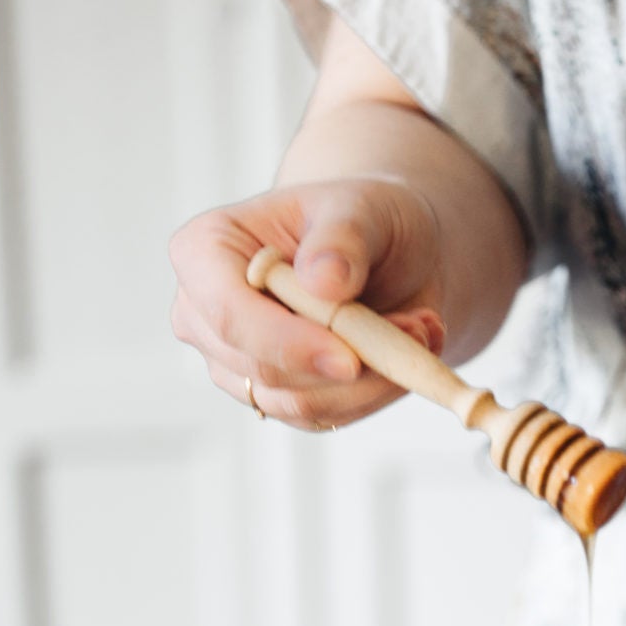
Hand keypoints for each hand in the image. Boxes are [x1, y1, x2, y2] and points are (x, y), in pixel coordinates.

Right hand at [169, 178, 446, 430]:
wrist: (384, 256)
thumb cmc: (362, 221)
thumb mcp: (363, 208)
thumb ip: (343, 239)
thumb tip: (323, 281)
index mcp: (205, 250)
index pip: (227, 314)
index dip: (285, 343)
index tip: (350, 359)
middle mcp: (205, 315)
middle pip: (262, 371)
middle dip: (348, 364)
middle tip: (420, 330)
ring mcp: (235, 365)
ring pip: (299, 405)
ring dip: (373, 380)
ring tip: (421, 330)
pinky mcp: (274, 399)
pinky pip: (325, 418)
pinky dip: (376, 393)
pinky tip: (405, 353)